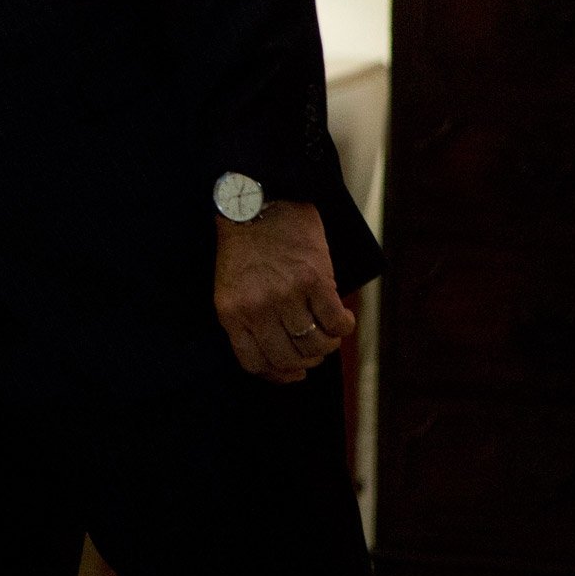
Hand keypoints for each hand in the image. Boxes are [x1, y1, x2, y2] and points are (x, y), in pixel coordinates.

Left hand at [213, 199, 354, 383]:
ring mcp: (286, 296)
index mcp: (231, 313)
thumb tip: (279, 359)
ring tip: (329, 332)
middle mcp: (257, 309)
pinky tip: (342, 317)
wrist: (259, 202)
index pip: (254, 363)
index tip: (292, 371)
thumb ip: (246, 320)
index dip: (278, 373)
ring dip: (328, 344)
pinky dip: (344, 326)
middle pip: (288, 359)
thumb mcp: (230, 286)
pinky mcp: (315, 281)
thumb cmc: (245, 245)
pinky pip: (336, 322)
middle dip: (306, 361)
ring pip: (315, 345)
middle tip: (315, 349)